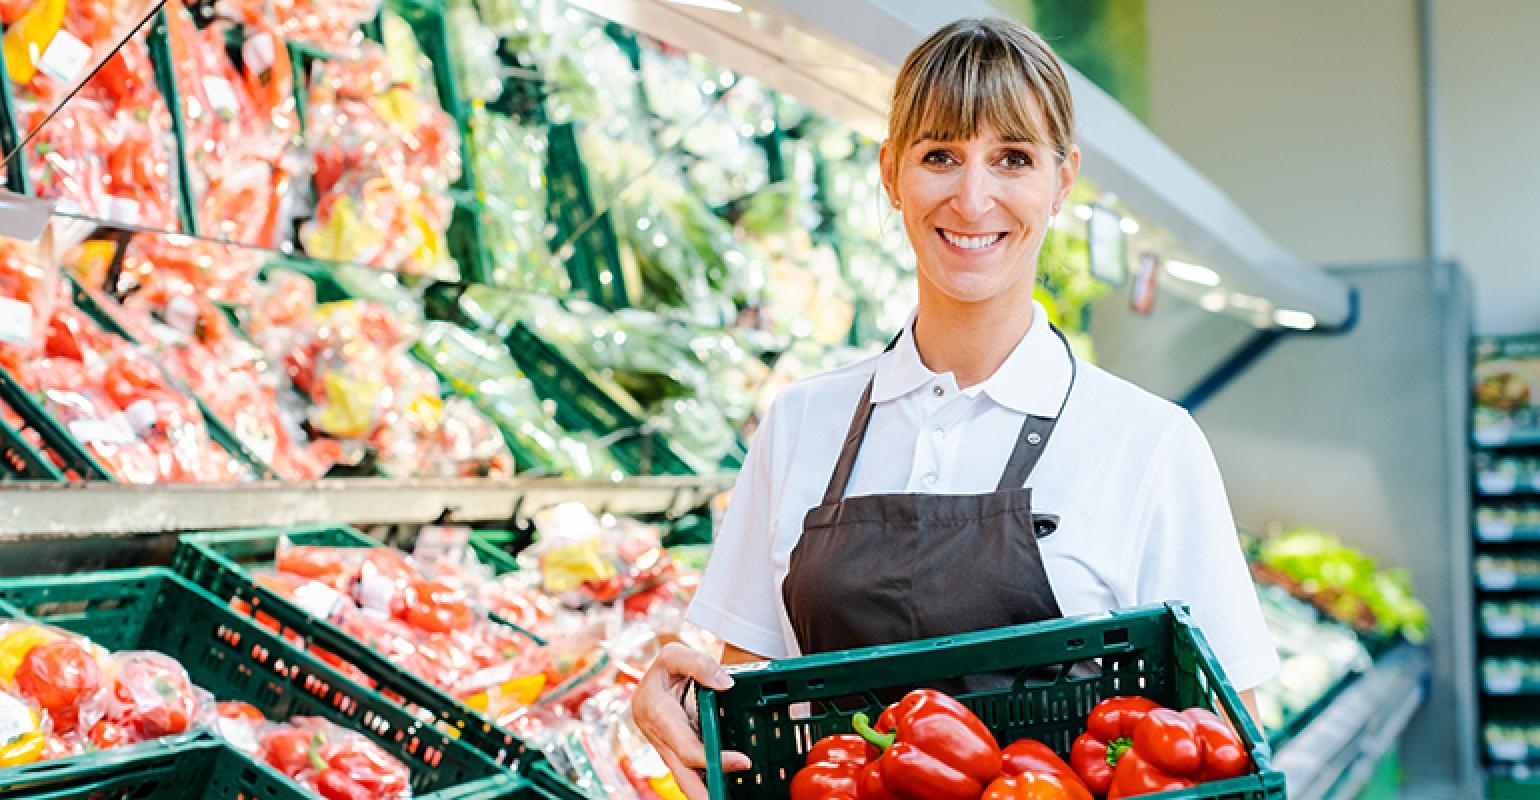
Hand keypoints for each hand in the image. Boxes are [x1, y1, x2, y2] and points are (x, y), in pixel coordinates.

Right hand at [632, 643, 752, 798]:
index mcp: (655, 712)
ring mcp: (662, 744)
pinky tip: (717, 787)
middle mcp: (656, 734)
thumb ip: (700, 664)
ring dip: (701, 790)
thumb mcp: (676, 653)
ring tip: (722, 797)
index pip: (687, 746)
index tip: (742, 762)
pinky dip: (701, 778)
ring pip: (681, 774)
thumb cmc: (665, 665)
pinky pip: (685, 767)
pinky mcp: (670, 748)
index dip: (712, 758)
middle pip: (681, 771)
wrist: (652, 675)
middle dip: (701, 792)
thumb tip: (726, 684)